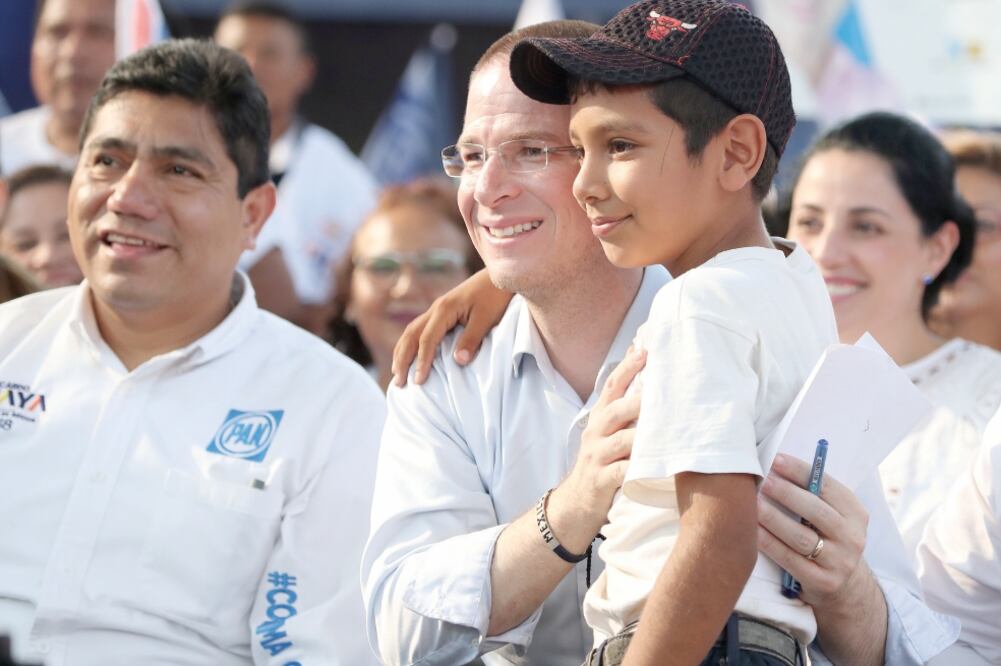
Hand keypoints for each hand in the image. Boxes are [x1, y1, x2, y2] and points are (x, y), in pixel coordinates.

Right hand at [391, 269, 512, 385]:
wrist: (499, 276)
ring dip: (402, 352)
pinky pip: (419, 329)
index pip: (427, 339)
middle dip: (403, 359)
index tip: (418, 381)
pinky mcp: (442, 312)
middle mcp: (436, 309)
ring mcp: (437, 309)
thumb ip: (472, 339)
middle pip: (411, 335)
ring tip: (396, 373)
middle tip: (398, 382)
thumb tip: (458, 361)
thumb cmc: (495, 296)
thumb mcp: (487, 318)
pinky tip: (410, 355)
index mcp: (444, 309)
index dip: (421, 361)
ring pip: (411, 331)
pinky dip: (411, 344)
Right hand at [549, 347, 645, 543]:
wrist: (576, 502)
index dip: (627, 367)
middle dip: (638, 399)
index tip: (645, 350)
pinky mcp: (601, 481)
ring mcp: (596, 457)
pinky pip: (621, 473)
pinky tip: (654, 466)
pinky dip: (637, 469)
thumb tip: (645, 370)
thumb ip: (624, 406)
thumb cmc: (602, 460)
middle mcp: (595, 432)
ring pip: (621, 441)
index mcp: (600, 417)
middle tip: (662, 389)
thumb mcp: (608, 432)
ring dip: (642, 435)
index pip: (612, 386)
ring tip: (665, 428)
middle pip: (615, 410)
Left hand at [756, 453, 869, 608]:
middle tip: (764, 480)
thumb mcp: (833, 515)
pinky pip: (790, 559)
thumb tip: (777, 465)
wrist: (844, 585)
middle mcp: (852, 537)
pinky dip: (769, 543)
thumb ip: (814, 493)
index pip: (828, 486)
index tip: (776, 460)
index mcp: (856, 513)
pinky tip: (753, 531)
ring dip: (774, 518)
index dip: (800, 471)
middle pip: (815, 510)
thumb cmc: (827, 537)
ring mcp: (839, 562)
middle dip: (787, 493)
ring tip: (754, 503)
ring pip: (801, 536)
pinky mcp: (822, 582)